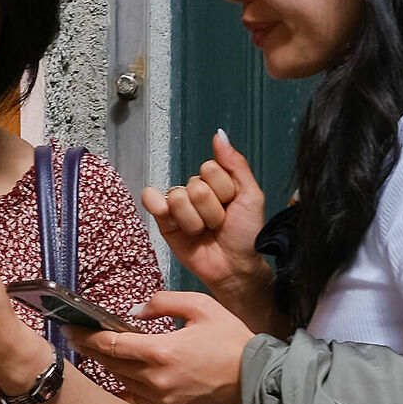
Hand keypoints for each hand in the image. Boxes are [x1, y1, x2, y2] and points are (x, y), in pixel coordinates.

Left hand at [72, 289, 253, 403]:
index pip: (112, 344)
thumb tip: (134, 313)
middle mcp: (156, 379)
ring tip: (99, 351)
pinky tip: (120, 374)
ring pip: (122, 381)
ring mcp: (162, 399)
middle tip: (76, 336)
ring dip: (108, 366)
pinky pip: (137, 397)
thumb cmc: (230, 339)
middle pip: (111, 364)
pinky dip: (125, 384)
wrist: (255, 376)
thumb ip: (163, 302)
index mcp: (162, 351)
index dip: (88, 336)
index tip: (72, 328)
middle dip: (91, 349)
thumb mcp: (201, 306)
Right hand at [141, 131, 270, 307]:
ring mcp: (180, 205)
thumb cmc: (247, 235)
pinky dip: (159, 207)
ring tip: (206, 231)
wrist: (235, 267)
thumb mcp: (252, 196)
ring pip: (179, 197)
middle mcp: (197, 190)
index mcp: (218, 180)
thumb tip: (219, 135)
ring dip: (196, 221)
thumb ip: (236, 164)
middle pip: (195, 185)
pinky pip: (151, 199)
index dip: (223, 190)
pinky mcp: (164, 221)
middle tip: (220, 224)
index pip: (210, 168)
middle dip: (211, 210)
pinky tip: (174, 220)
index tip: (232, 205)